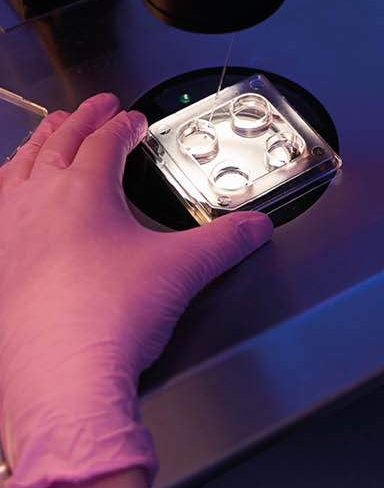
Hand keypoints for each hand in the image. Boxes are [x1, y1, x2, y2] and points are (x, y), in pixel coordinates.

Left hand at [0, 94, 271, 487]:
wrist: (63, 380)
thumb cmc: (109, 321)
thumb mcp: (182, 271)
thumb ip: (224, 242)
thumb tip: (253, 228)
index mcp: (83, 190)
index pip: (106, 141)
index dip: (124, 125)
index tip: (134, 120)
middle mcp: (39, 201)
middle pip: (58, 142)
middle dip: (80, 119)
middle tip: (95, 107)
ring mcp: (10, 232)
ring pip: (20, 167)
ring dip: (38, 144)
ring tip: (48, 133)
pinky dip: (7, 185)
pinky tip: (11, 194)